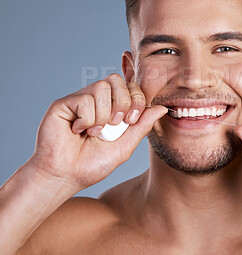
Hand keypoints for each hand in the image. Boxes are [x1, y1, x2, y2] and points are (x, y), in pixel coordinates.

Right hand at [29, 73, 166, 191]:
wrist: (65, 177)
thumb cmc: (92, 164)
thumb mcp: (125, 145)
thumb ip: (142, 125)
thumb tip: (162, 108)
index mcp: (111, 107)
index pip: (129, 86)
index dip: (136, 98)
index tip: (131, 120)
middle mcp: (95, 100)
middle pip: (116, 80)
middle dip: (123, 102)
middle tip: (116, 124)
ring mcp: (79, 100)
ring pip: (102, 87)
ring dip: (104, 114)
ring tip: (95, 132)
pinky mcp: (63, 104)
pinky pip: (84, 99)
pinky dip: (87, 119)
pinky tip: (78, 131)